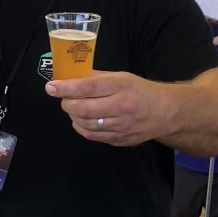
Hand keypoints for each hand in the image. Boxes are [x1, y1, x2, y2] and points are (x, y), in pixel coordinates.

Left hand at [45, 71, 167, 146]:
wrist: (166, 112)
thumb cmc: (139, 90)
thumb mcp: (121, 77)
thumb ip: (96, 77)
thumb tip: (69, 76)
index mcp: (121, 86)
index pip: (87, 87)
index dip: (66, 88)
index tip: (51, 87)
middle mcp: (121, 107)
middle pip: (82, 109)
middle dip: (66, 104)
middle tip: (63, 99)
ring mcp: (121, 126)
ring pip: (85, 124)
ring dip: (72, 116)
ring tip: (73, 108)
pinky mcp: (120, 140)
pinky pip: (92, 136)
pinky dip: (81, 127)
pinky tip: (80, 120)